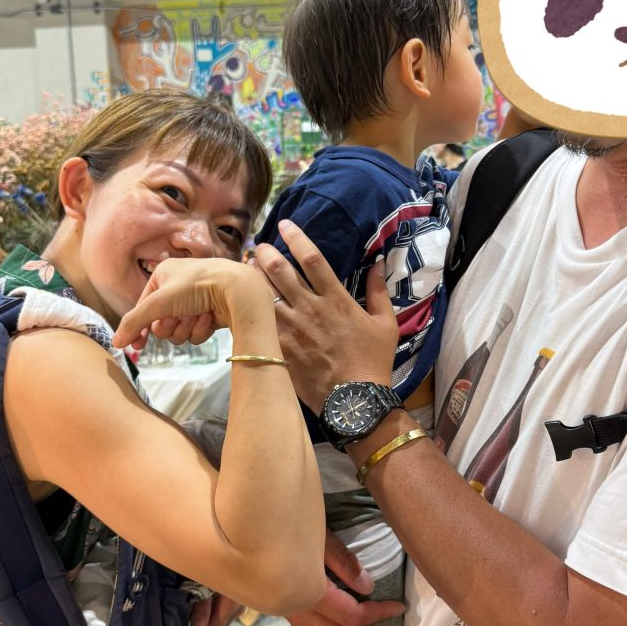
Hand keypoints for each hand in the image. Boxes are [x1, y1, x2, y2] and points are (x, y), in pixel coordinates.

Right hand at [113, 258, 271, 351]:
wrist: (236, 291)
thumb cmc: (197, 287)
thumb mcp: (159, 302)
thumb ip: (134, 322)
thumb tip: (116, 342)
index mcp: (163, 275)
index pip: (143, 306)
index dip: (139, 327)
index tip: (136, 346)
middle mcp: (178, 287)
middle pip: (160, 323)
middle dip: (169, 325)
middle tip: (178, 317)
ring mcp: (195, 302)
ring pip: (177, 331)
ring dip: (185, 327)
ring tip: (197, 315)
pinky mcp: (209, 315)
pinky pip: (194, 333)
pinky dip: (200, 329)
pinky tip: (210, 317)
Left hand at [252, 221, 398, 411]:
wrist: (356, 401)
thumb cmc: (373, 361)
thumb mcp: (385, 324)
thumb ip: (379, 292)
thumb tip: (377, 264)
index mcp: (336, 299)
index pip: (312, 258)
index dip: (296, 237)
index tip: (285, 224)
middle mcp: (311, 308)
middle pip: (280, 271)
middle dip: (266, 253)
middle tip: (259, 246)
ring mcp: (293, 329)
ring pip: (265, 295)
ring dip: (253, 279)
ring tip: (246, 269)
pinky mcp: (281, 348)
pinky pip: (260, 324)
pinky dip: (249, 311)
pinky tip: (241, 304)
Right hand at [289, 531, 405, 625]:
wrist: (255, 536)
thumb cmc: (290, 532)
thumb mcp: (318, 539)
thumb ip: (343, 562)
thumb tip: (369, 588)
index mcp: (311, 595)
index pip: (352, 616)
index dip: (379, 614)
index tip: (400, 608)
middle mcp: (302, 614)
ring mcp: (295, 620)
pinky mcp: (292, 620)